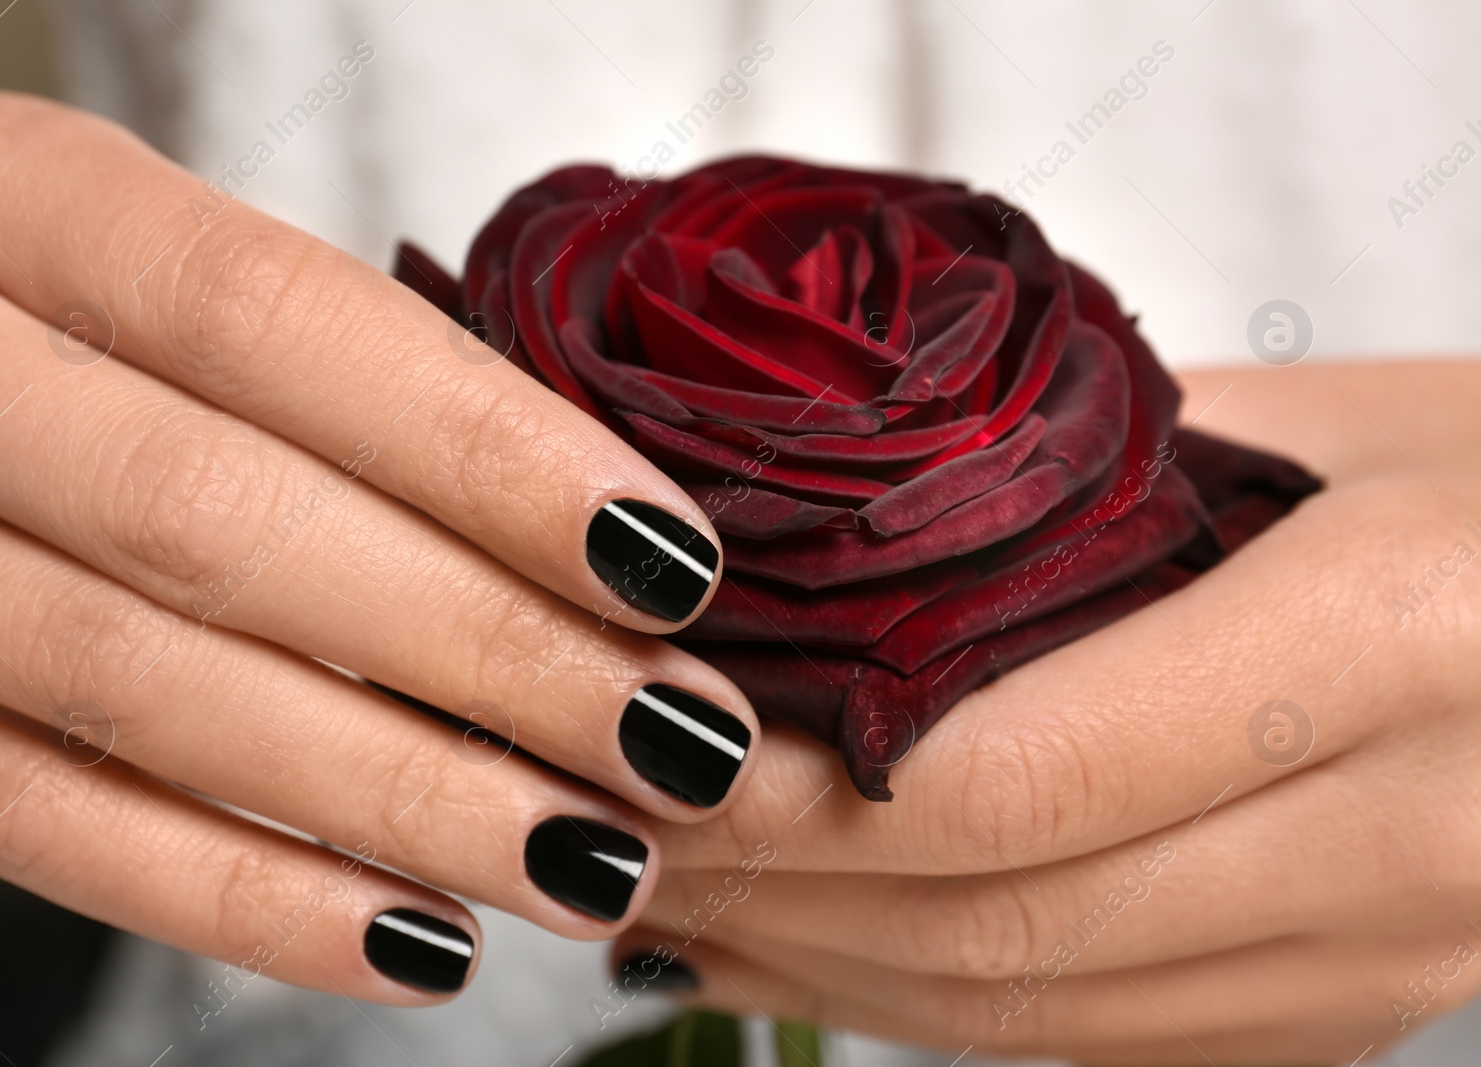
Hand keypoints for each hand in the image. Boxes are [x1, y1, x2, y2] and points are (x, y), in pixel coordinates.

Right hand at [0, 91, 762, 1003]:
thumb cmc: (69, 328)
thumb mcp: (167, 281)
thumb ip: (339, 377)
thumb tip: (610, 544)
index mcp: (1, 192)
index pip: (273, 317)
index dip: (489, 455)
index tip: (667, 564)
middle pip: (216, 519)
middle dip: (481, 649)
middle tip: (668, 740)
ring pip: (140, 693)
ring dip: (401, 799)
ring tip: (589, 858)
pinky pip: (37, 829)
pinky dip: (249, 903)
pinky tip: (420, 941)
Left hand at [613, 360, 1480, 1062]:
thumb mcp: (1329, 423)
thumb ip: (1092, 474)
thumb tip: (861, 528)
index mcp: (1389, 638)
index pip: (1020, 774)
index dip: (809, 793)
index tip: (666, 749)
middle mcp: (1400, 836)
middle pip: (1005, 922)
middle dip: (780, 894)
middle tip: (620, 831)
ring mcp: (1384, 960)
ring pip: (1039, 1014)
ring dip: (828, 974)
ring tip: (679, 907)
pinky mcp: (1353, 1013)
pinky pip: (1102, 1044)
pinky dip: (931, 1013)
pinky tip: (816, 960)